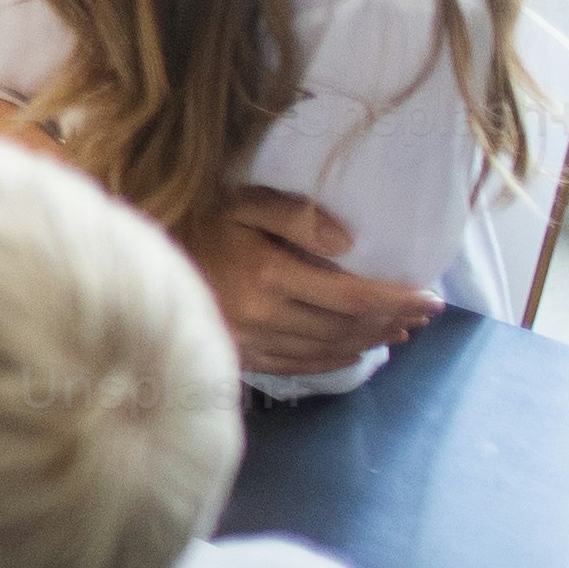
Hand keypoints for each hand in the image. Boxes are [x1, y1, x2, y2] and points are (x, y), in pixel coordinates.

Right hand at [184, 186, 439, 378]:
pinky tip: (353, 349)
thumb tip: (346, 244)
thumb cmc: (193, 222)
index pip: (353, 297)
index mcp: (267, 274)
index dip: (398, 300)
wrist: (137, 262)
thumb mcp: (241, 202)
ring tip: (398, 330)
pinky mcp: (239, 355)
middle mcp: (263, 315)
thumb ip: (295, 216)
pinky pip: (299, 365)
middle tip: (423, 313)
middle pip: (347, 328)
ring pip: (328, 350)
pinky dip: (334, 359)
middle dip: (393, 321)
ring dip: (370, 341)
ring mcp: (250, 341)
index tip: (431, 299)